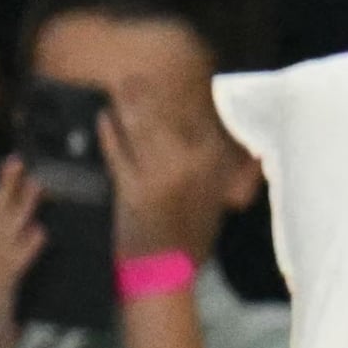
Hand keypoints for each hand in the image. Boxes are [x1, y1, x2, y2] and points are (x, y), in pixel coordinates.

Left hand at [96, 96, 240, 266]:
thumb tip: (246, 151)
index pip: (197, 125)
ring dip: (131, 107)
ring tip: (120, 87)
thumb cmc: (188, 238)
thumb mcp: (215, 201)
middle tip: (136, 76)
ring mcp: (162, 178)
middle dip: (152, 97)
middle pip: (169, 122)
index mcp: (212, 169)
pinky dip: (110, 136)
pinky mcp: (134, 190)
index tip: (169, 86)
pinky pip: (120, 156)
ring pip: (145, 133)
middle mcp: (191, 168)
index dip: (180, 103)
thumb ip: (224, 173)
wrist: (164, 272)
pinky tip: (102, 120)